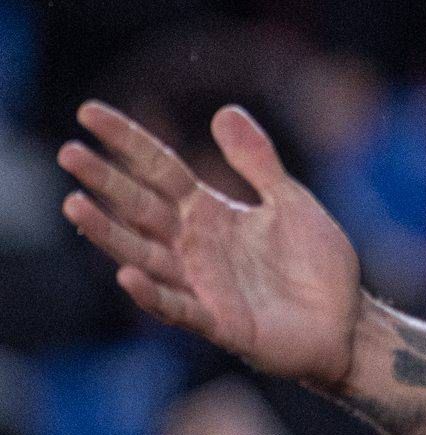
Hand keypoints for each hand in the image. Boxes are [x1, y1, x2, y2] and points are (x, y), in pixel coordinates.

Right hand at [59, 101, 363, 384]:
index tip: (88, 111)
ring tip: (74, 206)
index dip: (127, 141)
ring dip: (109, 234)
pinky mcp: (221, 323)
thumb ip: (258, 162)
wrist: (348, 323)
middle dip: (105, 182)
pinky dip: (152, 294)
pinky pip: (179, 307)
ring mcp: (202, 285)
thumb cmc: (315, 265)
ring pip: (145, 255)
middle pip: (141, 207)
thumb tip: (224, 111)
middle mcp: (195, 246)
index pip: (160, 170)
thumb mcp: (291, 203)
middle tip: (68, 152)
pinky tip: (127, 275)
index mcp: (209, 213)